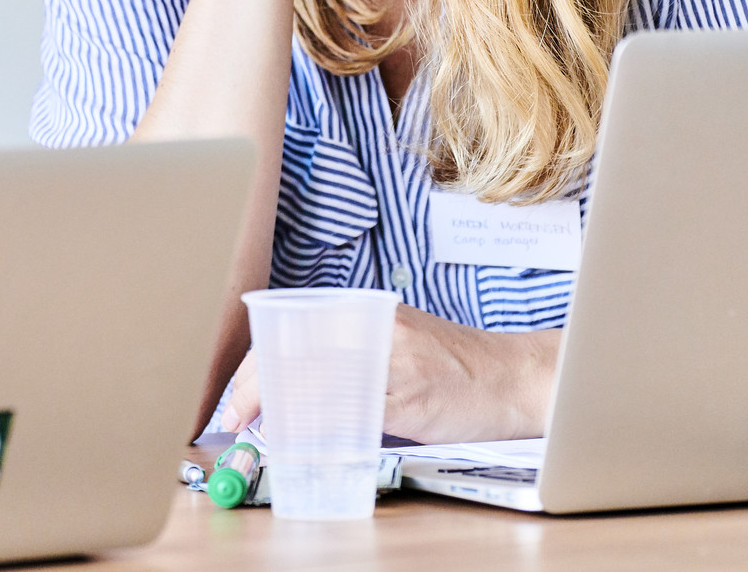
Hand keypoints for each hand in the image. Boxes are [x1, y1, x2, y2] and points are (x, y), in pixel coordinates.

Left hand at [218, 304, 559, 443]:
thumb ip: (346, 359)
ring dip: (282, 407)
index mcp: (365, 310)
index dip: (255, 366)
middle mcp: (375, 324)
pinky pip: (354, 408)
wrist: (513, 378)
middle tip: (237, 418)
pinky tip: (309, 438)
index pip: (291, 328)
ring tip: (262, 429)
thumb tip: (286, 395)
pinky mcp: (410, 393)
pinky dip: (324, 424)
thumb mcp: (392, 346)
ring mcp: (392, 357)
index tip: (235, 399)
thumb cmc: (451, 368)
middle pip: (295, 349)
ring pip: (318, 377)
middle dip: (256, 387)